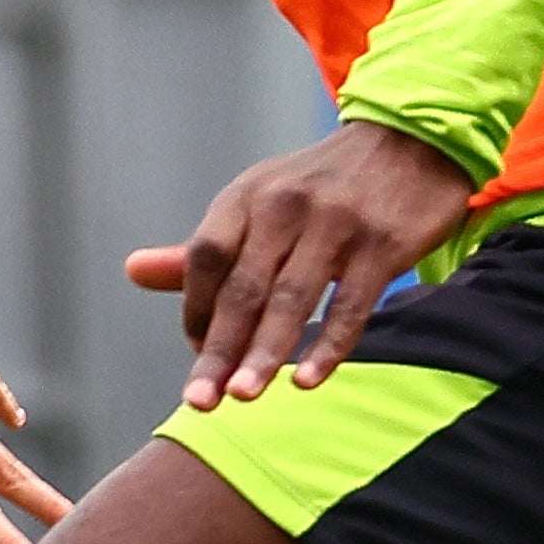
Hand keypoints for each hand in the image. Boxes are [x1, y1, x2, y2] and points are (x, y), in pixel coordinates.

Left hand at [121, 119, 477, 407]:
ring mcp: (336, 222)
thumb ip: (203, 248)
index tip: (197, 357)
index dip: (195, 311)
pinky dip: (329, 345)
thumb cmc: (324, 186)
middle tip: (200, 401)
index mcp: (248, 195)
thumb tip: (132, 272)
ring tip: (244, 396)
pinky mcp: (382, 242)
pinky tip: (309, 381)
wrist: (411, 142)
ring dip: (266, 352)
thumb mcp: (258, 202)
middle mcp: (286, 205)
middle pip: (243, 287)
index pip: (205, 259)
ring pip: (293, 298)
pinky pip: (351, 304)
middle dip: (220, 349)